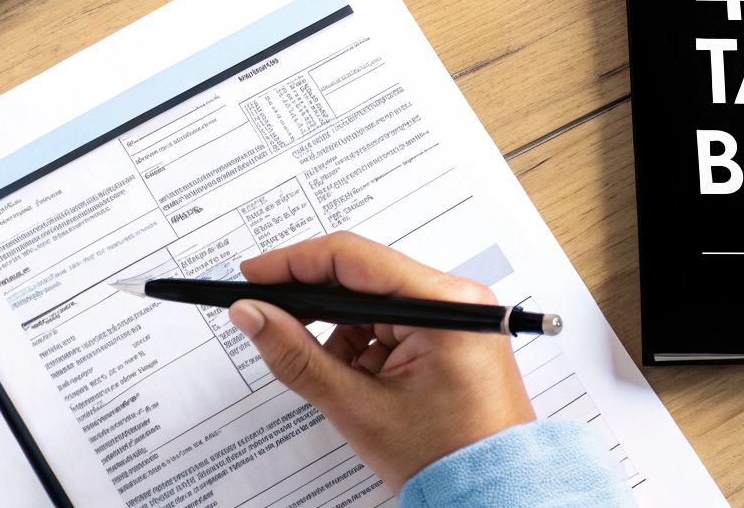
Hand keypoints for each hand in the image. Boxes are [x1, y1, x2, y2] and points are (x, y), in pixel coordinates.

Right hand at [230, 233, 534, 490]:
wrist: (491, 492)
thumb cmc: (444, 456)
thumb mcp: (358, 406)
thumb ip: (296, 355)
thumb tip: (252, 314)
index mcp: (444, 304)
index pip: (353, 258)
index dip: (294, 262)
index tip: (254, 274)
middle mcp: (457, 297)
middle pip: (363, 277)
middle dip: (316, 306)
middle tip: (272, 322)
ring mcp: (457, 314)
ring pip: (375, 302)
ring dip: (344, 334)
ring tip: (347, 383)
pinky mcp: (452, 332)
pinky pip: (394, 321)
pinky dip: (367, 346)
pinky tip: (363, 382)